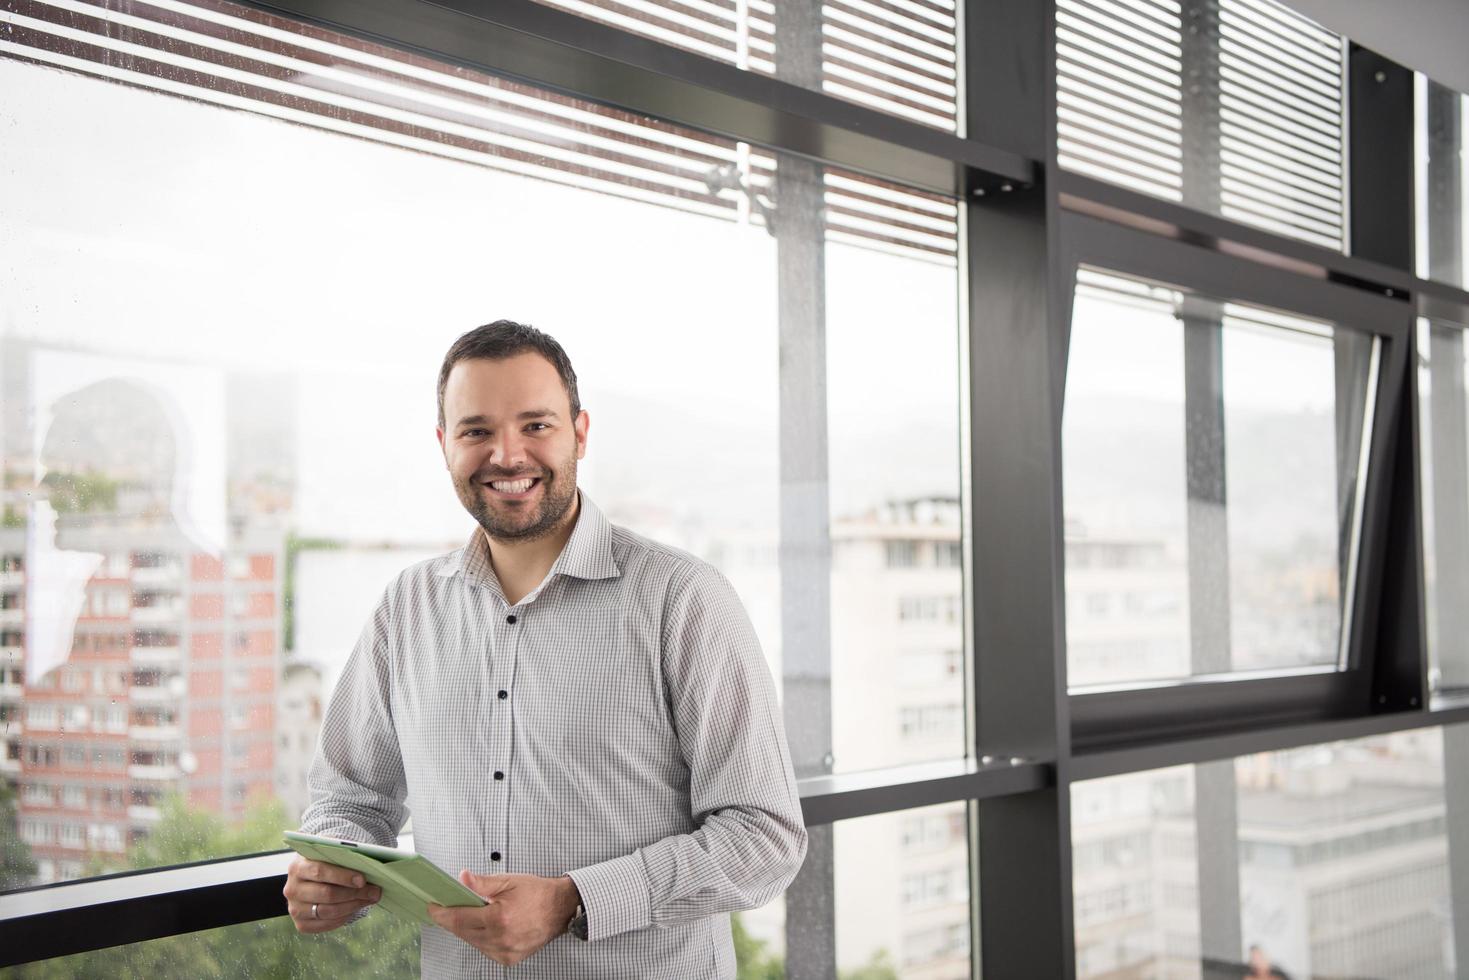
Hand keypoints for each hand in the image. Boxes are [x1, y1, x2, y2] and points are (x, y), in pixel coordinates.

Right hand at [283, 856, 381, 933]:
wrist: (310, 876)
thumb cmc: (326, 862)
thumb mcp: (330, 852)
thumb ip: (343, 854)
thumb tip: (368, 864)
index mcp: (297, 867)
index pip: (320, 872)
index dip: (343, 876)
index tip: (362, 879)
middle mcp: (292, 889)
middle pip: (326, 894)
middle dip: (354, 893)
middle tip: (374, 891)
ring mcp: (294, 908)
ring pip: (328, 911)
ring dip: (353, 906)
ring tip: (370, 899)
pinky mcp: (301, 924)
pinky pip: (326, 924)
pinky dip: (344, 917)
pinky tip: (356, 908)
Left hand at [428, 872, 580, 966]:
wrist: (560, 909)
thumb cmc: (537, 893)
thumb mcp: (508, 881)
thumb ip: (482, 883)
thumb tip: (462, 878)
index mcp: (499, 918)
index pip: (459, 919)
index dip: (441, 914)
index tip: (432, 907)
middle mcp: (501, 938)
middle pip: (463, 932)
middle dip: (452, 920)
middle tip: (447, 907)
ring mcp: (505, 952)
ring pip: (472, 942)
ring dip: (466, 929)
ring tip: (469, 914)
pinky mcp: (509, 958)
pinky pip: (484, 949)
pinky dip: (479, 938)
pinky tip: (484, 926)